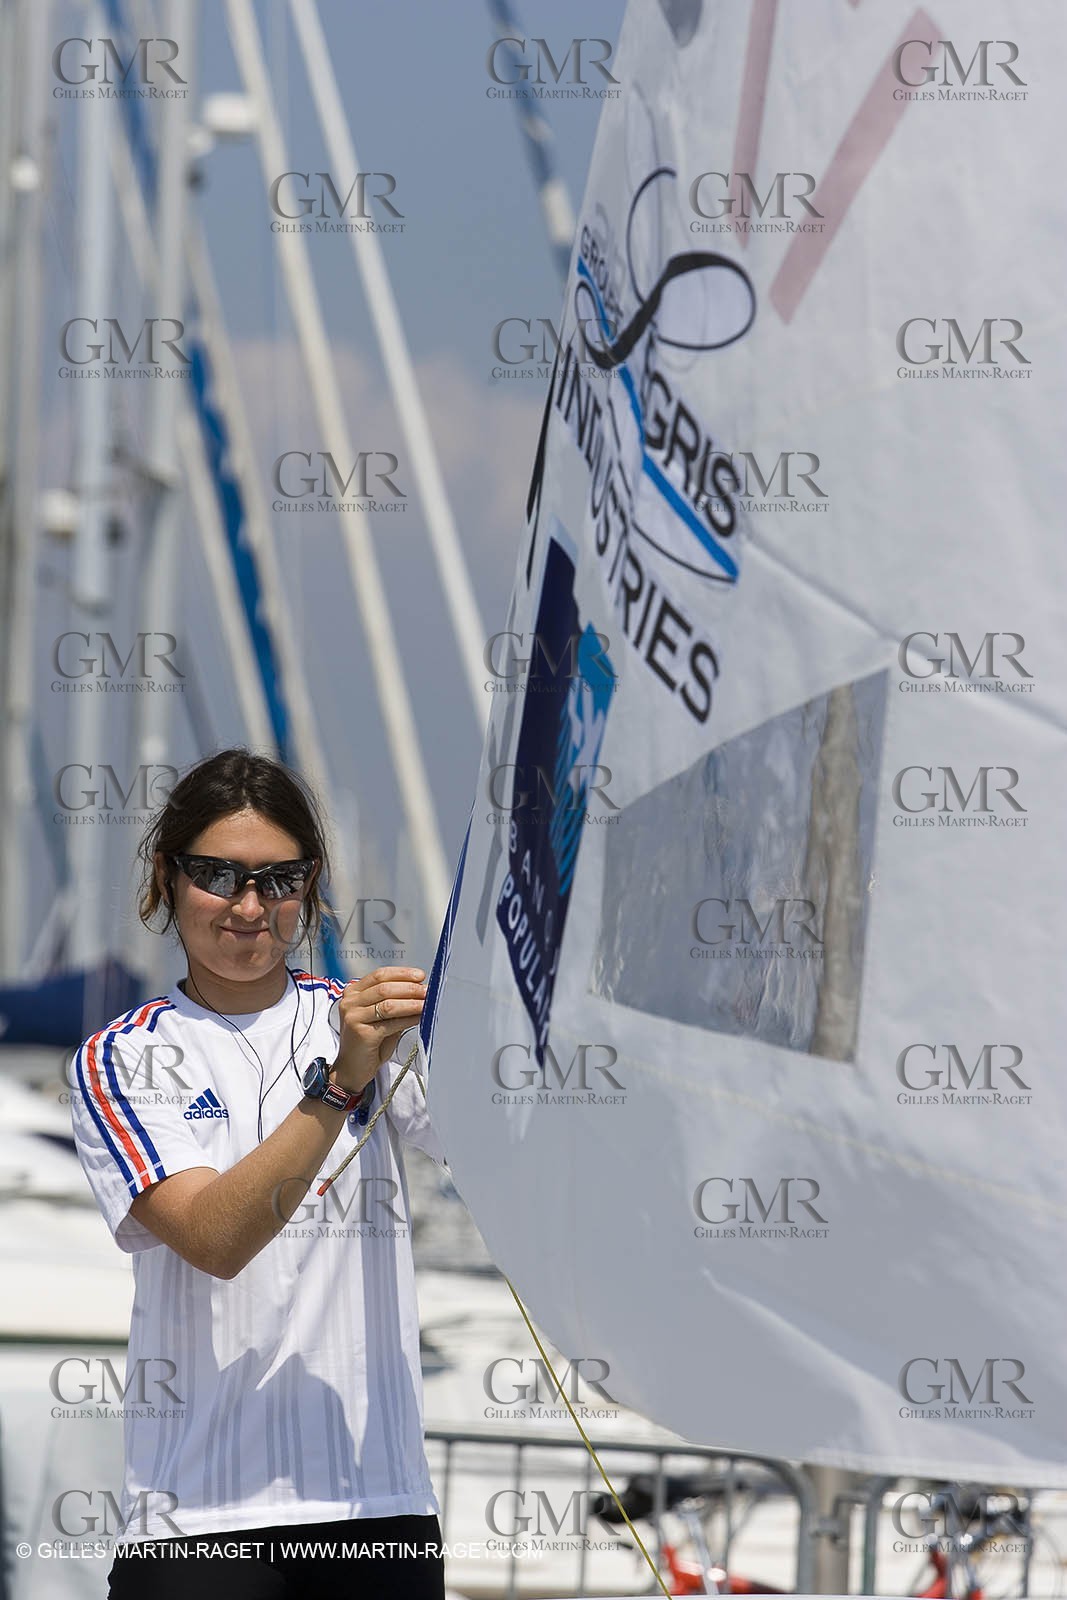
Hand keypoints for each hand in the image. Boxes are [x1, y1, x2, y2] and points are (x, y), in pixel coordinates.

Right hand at [330, 966, 426, 1093]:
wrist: (353, 1068)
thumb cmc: (370, 1042)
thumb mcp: (381, 1017)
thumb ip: (395, 1003)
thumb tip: (420, 991)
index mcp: (353, 992)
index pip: (380, 975)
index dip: (402, 974)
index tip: (420, 976)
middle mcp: (350, 1001)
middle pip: (385, 987)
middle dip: (410, 988)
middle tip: (427, 991)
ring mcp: (353, 1016)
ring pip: (389, 1003)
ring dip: (412, 1002)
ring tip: (427, 1003)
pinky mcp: (361, 1032)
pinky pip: (391, 1022)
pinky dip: (408, 1019)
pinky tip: (419, 1017)